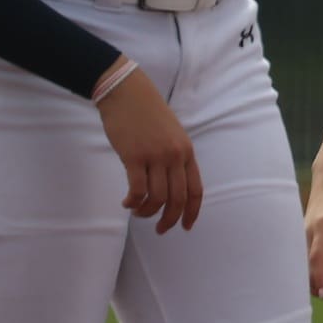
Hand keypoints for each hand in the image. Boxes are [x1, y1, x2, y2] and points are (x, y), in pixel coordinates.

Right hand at [95, 65, 201, 233]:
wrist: (127, 92)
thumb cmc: (147, 114)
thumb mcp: (171, 134)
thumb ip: (174, 157)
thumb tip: (169, 184)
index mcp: (186, 152)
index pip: (196, 189)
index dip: (192, 212)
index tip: (185, 227)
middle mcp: (175, 156)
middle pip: (178, 199)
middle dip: (170, 220)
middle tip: (160, 230)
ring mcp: (155, 156)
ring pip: (157, 198)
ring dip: (147, 212)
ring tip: (137, 211)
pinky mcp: (134, 157)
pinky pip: (138, 190)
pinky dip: (133, 202)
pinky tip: (126, 202)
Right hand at [305, 160, 322, 315]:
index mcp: (322, 227)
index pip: (317, 257)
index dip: (321, 278)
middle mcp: (306, 235)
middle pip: (308, 271)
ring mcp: (301, 240)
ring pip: (304, 273)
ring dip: (322, 290)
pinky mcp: (303, 244)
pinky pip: (304, 267)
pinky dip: (316, 282)